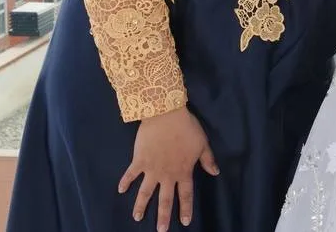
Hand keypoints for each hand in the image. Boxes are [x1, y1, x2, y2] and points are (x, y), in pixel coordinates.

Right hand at [118, 107, 217, 229]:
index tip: (184, 222)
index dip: (185, 209)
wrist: (166, 115)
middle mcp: (167, 175)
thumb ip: (207, 160)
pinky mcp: (139, 160)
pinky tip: (120, 190)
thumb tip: (215, 173)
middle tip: (161, 230)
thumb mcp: (202, 143)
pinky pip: (131, 174)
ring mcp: (151, 169)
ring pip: (145, 192)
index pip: (185, 195)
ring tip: (137, 218)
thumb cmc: (187, 128)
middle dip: (163, 216)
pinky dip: (125, 182)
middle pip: (165, 200)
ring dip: (141, 206)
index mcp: (183, 171)